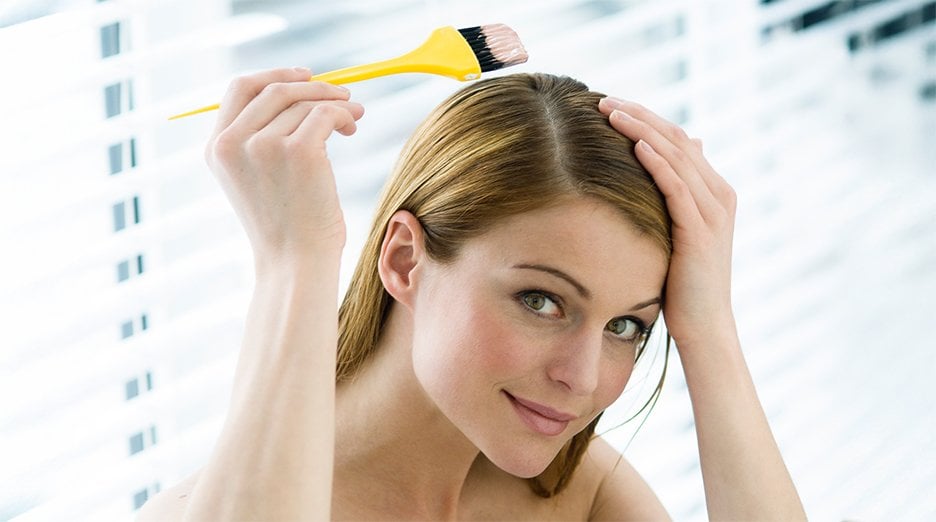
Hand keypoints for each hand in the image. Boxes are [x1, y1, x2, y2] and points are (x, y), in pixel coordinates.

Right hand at [205, 67, 364, 266]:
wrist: (296, 263)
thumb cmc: (287, 226)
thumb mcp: (258, 177)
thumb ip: (262, 136)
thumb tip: (302, 89)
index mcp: (217, 148)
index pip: (241, 89)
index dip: (275, 75)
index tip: (305, 76)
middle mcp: (233, 143)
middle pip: (275, 89)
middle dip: (314, 86)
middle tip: (343, 94)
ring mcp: (264, 146)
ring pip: (306, 103)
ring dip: (336, 103)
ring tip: (355, 115)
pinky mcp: (299, 151)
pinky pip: (326, 114)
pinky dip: (344, 114)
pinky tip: (352, 125)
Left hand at [599, 97, 736, 349]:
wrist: (705, 327)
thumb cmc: (682, 285)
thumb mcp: (675, 236)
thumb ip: (671, 205)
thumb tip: (653, 180)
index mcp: (714, 192)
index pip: (678, 141)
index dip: (646, 119)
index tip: (611, 106)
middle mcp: (719, 195)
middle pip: (676, 140)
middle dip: (639, 116)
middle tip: (603, 100)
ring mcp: (713, 212)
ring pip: (675, 156)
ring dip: (641, 130)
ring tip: (610, 112)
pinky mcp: (701, 230)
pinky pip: (677, 187)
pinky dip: (657, 163)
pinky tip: (635, 146)